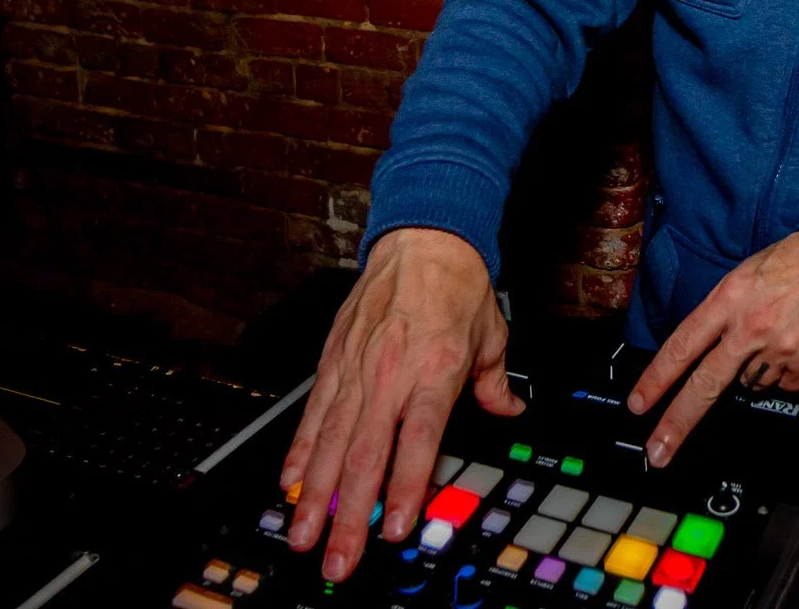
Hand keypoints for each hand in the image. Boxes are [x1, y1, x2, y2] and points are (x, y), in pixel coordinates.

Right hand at [279, 227, 522, 580]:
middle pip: (365, 457)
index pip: (419, 441)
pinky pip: (313, 414)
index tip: (395, 529)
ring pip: (330, 443)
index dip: (406, 488)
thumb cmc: (457, 284)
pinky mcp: (333, 360)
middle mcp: (391, 374)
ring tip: (303, 535)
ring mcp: (357, 369)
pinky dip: (299, 452)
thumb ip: (495, 383)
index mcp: (436, 371)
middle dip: (348, 516)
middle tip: (337, 559)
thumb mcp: (492, 335)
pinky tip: (289, 484)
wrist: (422, 237)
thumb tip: (509, 412)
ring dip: (315, 496)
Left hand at [624, 231, 798, 466]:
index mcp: (731, 300)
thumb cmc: (798, 261)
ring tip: (776, 336)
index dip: (657, 378)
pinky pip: (789, 383)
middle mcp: (753, 330)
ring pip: (752, 384)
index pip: (684, 345)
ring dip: (755, 370)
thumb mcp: (747, 273)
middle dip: (678, 422)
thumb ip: (724, 311)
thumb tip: (709, 347)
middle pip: (707, 386)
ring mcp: (784, 353)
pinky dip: (788, 370)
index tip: (639, 404)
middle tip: (657, 453)